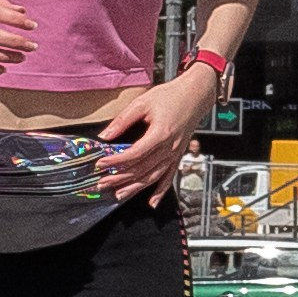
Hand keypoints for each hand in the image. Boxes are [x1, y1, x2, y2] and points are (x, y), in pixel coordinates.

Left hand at [99, 63, 217, 203]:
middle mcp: (169, 148)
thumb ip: (123, 120)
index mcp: (160, 134)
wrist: (196, 95)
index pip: (134, 154)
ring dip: (135, 188)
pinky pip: (169, 177)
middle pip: (141, 169)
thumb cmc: (172, 96)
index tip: (101, 164)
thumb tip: (105, 135)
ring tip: (118, 194)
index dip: (116, 162)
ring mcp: (175, 154)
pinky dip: (161, 191)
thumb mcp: (143, 103)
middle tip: (102, 183)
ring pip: (153, 177)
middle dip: (120, 178)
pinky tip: (152, 201)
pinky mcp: (178, 155)